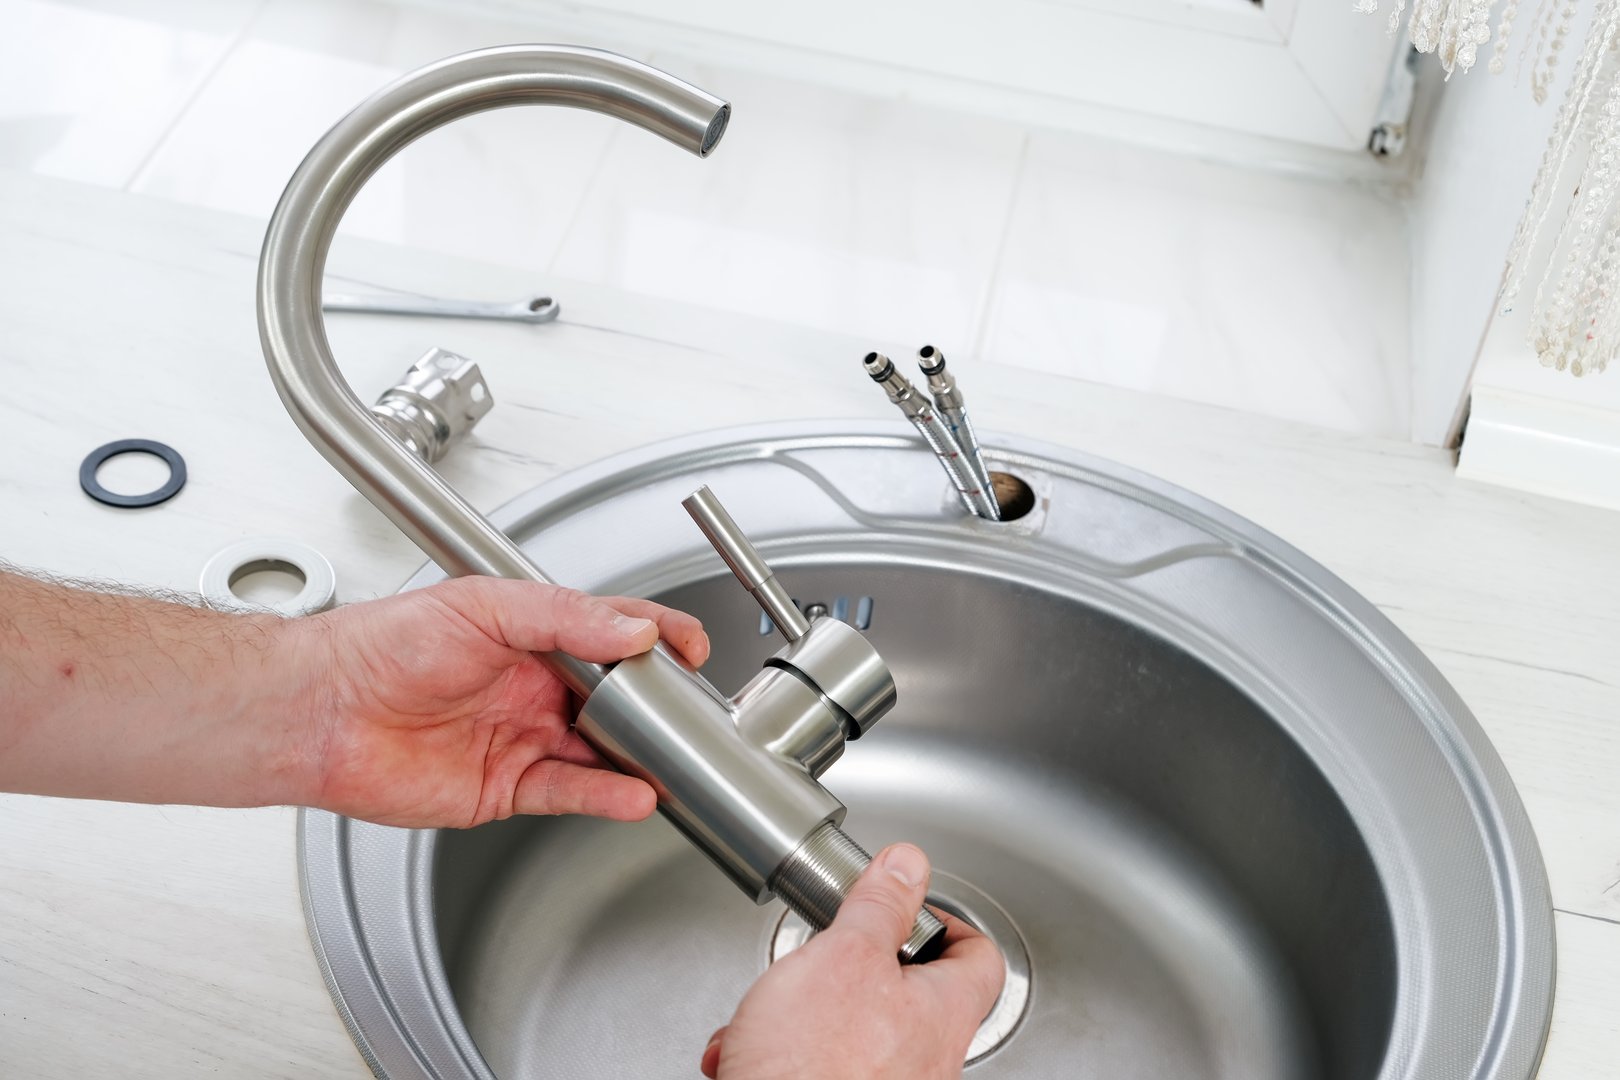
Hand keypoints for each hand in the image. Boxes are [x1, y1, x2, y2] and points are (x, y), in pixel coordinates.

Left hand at [292, 577, 708, 827]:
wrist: (323, 709)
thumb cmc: (382, 644)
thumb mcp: (484, 606)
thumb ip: (564, 617)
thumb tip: (630, 632)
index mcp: (530, 636)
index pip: (611, 632)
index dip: (655, 638)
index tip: (690, 646)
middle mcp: (531, 688)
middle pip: (615, 699)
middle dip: (656, 707)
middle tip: (688, 713)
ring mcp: (520, 739)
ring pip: (599, 752)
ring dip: (639, 759)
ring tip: (674, 764)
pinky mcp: (504, 788)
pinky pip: (568, 792)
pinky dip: (604, 795)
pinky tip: (632, 794)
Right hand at [701, 844, 1004, 1079]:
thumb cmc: (810, 1068)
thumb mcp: (844, 955)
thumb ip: (880, 906)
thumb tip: (909, 865)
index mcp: (943, 1014)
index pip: (978, 955)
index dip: (946, 921)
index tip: (908, 907)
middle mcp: (928, 1061)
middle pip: (909, 992)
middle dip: (850, 967)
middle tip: (825, 955)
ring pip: (856, 1030)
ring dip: (804, 1011)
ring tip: (771, 1011)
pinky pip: (823, 1066)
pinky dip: (786, 1051)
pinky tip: (750, 1050)